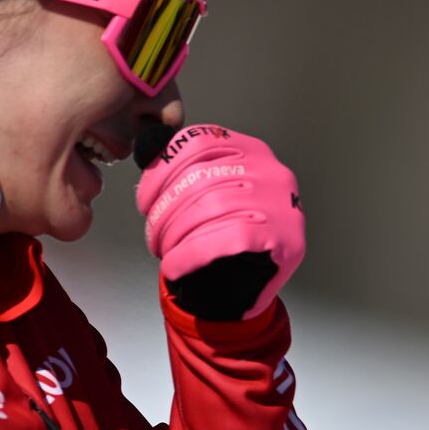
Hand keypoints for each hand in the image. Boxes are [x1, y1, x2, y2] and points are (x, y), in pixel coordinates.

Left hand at [136, 124, 304, 319]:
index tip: (145, 197)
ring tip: (164, 249)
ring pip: (209, 208)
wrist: (259, 286)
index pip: (199, 143)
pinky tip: (176, 265)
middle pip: (200, 179)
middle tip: (154, 234)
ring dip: (174, 233)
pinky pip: (225, 239)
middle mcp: (270, 172)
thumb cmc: (238, 235)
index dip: (162, 170)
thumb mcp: (224, 190)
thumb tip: (150, 159)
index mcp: (253, 152)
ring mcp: (279, 204)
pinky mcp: (283, 238)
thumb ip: (195, 172)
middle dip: (164, 211)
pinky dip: (191, 254)